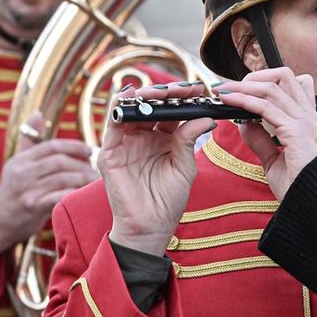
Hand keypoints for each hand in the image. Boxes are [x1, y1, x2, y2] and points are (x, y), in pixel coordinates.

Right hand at [0, 112, 96, 257]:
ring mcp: (28, 190)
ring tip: (93, 181)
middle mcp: (23, 172)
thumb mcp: (17, 163)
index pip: (52, 146)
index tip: (89, 151)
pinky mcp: (33, 207)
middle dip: (81, 164)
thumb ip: (29, 139)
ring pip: (63, 179)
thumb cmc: (13, 189)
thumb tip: (37, 114)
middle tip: (94, 169)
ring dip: (82, 179)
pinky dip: (74, 194)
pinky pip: (60, 196)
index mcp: (21, 159)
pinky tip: (83, 194)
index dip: (74, 146)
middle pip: (60, 162)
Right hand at [103, 82, 213, 255]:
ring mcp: (126, 143)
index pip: (171, 111)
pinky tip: (131, 96)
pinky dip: (119, 106)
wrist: (150, 227)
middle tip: (182, 88)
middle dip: (166, 93)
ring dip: (146, 96)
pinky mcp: (110, 152)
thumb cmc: (168, 201)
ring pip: (132, 109)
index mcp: (163, 139)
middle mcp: (143, 137)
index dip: (183, 98)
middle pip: (152, 106)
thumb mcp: (184, 167)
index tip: (198, 90)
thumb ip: (189, 139)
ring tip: (162, 92)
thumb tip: (206, 117)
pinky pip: (112, 124)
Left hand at [214, 67, 316, 200]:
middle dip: (254, 77)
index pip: (292, 83)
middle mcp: (308, 115)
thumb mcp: (274, 159)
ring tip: (222, 91)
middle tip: (230, 87)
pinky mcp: (296, 132)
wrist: (311, 208)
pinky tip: (229, 102)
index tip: (242, 89)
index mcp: (306, 119)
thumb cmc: (298, 187)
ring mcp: (305, 122)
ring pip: (272, 88)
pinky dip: (244, 100)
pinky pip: (266, 108)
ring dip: (243, 86)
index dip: (267, 80)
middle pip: (284, 75)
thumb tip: (244, 123)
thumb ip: (261, 139)